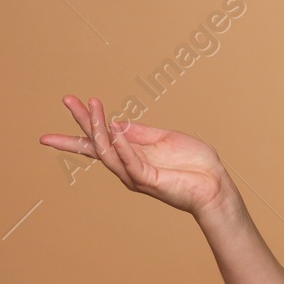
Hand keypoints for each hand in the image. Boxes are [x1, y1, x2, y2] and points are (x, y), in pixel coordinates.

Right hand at [38, 95, 230, 215]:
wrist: (215, 184)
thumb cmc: (194, 164)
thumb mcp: (164, 139)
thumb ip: (140, 133)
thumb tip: (116, 123)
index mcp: (132, 154)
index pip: (100, 138)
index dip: (84, 122)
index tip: (69, 103)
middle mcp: (128, 166)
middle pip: (97, 143)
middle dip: (82, 121)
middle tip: (67, 99)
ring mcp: (136, 174)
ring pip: (108, 151)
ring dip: (98, 128)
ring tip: (92, 106)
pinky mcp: (149, 180)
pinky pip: (130, 161)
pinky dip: (121, 144)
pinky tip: (114, 127)